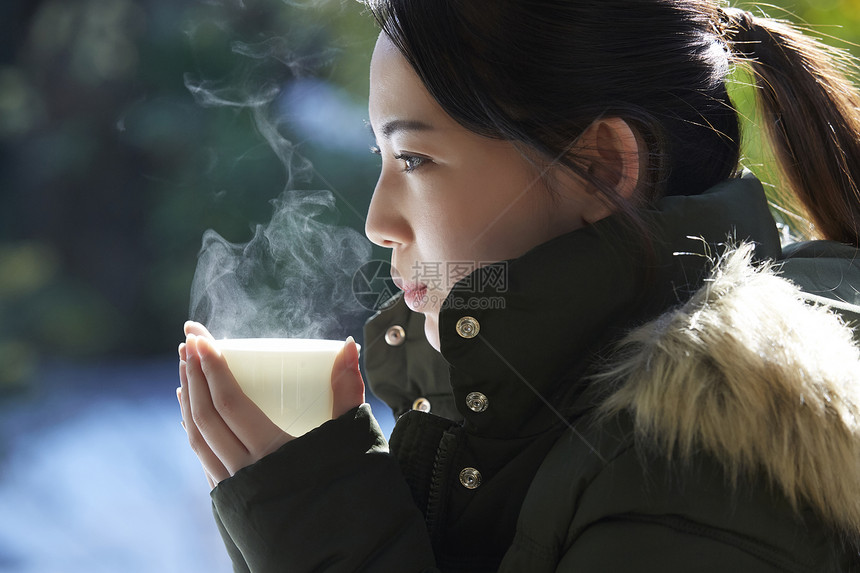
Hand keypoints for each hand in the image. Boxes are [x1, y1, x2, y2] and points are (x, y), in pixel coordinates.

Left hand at [177, 322, 364, 488]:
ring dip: (189, 398)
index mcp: (273, 454)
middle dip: (194, 374)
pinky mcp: (234, 498)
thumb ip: (347, 391)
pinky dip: (194, 428)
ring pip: (198, 438)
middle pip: (206, 416)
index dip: (211, 369)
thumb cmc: (353, 493)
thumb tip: (348, 346)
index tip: (200, 339)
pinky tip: (193, 412)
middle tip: (189, 341)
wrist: (345, 554)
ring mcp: (236, 488)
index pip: (229, 404)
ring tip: (186, 366)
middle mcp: (246, 473)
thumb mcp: (351, 439)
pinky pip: (204, 457)